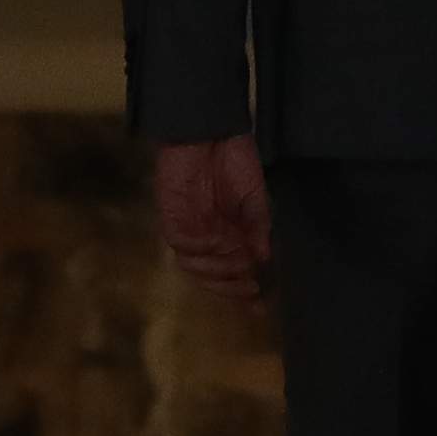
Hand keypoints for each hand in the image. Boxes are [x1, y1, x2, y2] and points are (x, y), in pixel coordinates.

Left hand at [153, 131, 272, 298]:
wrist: (211, 129)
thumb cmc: (234, 157)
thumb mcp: (256, 195)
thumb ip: (258, 227)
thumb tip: (264, 258)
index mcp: (229, 234)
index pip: (233, 271)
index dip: (242, 292)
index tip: (259, 306)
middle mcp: (207, 236)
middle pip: (212, 276)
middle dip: (230, 287)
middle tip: (250, 287)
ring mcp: (189, 227)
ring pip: (194, 266)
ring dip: (217, 269)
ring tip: (238, 263)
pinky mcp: (171, 215)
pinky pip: (180, 243)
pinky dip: (199, 248)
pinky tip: (216, 241)